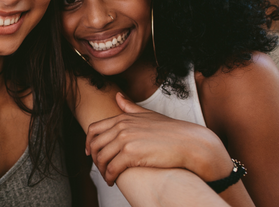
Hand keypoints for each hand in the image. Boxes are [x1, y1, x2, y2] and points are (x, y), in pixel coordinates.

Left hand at [86, 93, 231, 184]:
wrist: (189, 142)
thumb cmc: (171, 130)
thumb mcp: (148, 115)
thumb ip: (130, 107)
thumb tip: (117, 96)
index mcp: (123, 118)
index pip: (94, 129)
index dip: (88, 142)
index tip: (90, 152)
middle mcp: (121, 127)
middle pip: (95, 144)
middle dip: (94, 159)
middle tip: (100, 168)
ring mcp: (125, 139)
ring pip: (101, 158)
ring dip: (101, 170)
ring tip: (107, 177)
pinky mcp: (131, 154)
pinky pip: (112, 168)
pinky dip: (109, 177)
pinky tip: (113, 181)